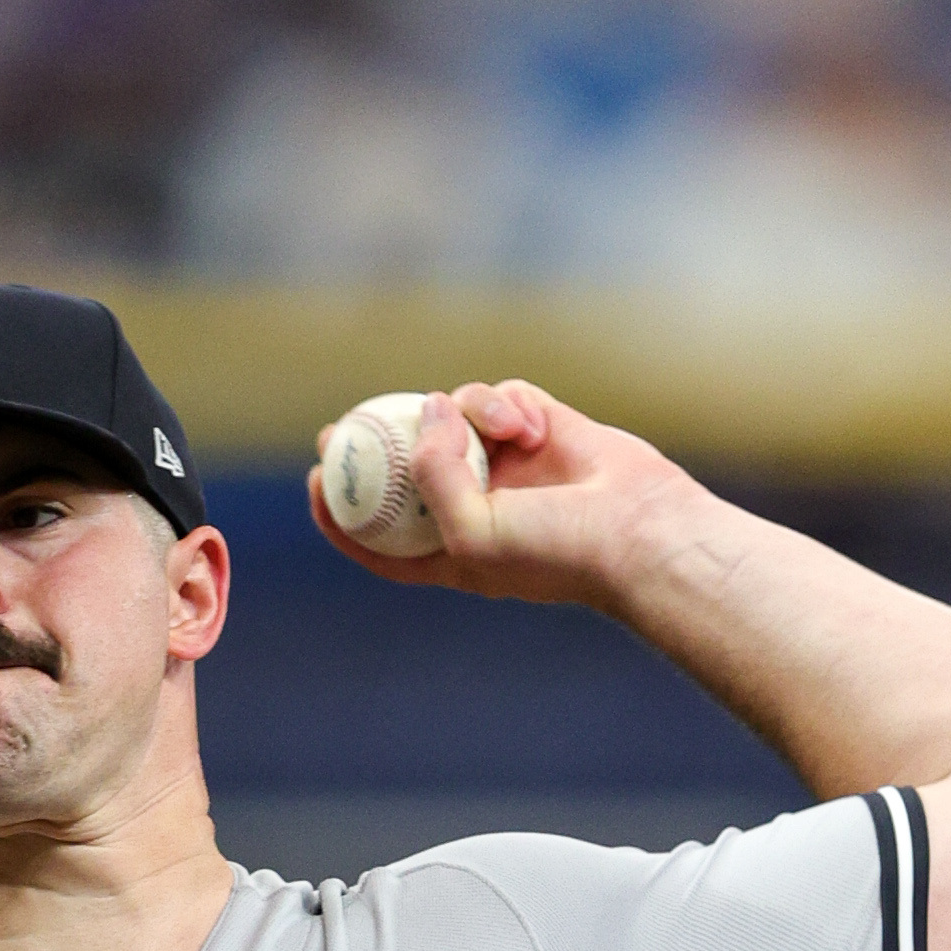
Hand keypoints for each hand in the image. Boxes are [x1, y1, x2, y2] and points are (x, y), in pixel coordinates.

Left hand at [305, 380, 696, 613]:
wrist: (636, 531)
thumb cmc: (554, 552)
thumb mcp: (472, 532)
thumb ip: (431, 476)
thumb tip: (424, 410)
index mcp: (451, 552)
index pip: (382, 538)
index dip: (343, 514)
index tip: (315, 482)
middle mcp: (473, 506)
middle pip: (405, 468)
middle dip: (374, 444)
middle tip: (342, 426)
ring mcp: (505, 465)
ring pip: (451, 418)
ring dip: (467, 412)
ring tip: (504, 431)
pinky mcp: (537, 427)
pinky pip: (497, 397)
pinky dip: (505, 402)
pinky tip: (530, 425)